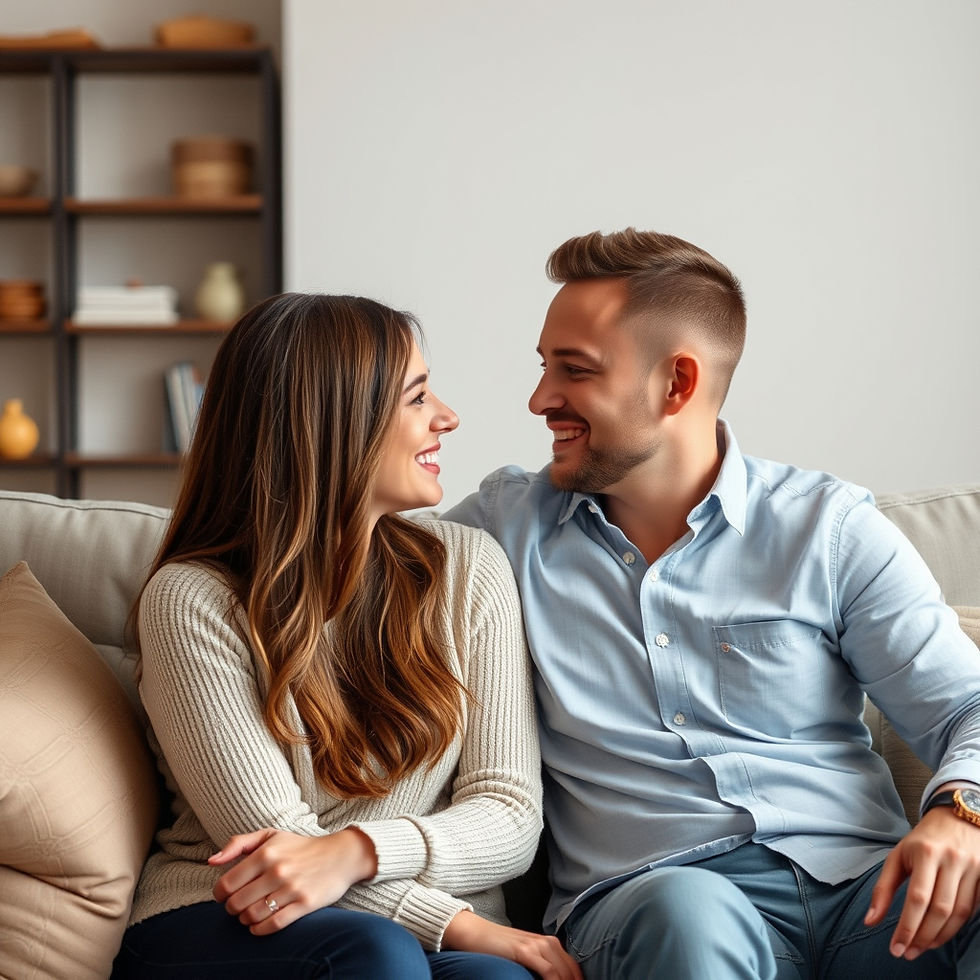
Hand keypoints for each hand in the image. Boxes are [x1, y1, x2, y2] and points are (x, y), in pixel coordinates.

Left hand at [210, 827, 376, 934]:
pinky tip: (260, 924)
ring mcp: (291, 888)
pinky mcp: (304, 904)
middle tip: (239, 905)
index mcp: (265, 853)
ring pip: (252, 916)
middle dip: (233, 908)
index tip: (226, 895)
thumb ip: (238, 844)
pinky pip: (272, 925)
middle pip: (237, 903)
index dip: (220, 894)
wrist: (341, 855)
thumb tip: (211, 861)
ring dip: (246, 919)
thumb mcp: (270, 835)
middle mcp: (276, 870)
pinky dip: (259, 929)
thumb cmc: (300, 846)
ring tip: (250, 913)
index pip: (226, 884)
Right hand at [443, 909, 582, 979]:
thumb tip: (551, 977)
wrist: (474, 932)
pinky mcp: (524, 951)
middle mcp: (546, 942)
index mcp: (548, 943)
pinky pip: (549, 971)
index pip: (572, 966)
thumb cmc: (497, 947)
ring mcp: (536, 945)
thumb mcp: (523, 954)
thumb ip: (539, 963)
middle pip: (571, 969)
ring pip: (563, 971)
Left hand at [865, 806, 979, 959]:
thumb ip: (883, 888)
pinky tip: (942, 934)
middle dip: (922, 936)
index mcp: (925, 852)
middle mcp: (951, 860)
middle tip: (908, 952)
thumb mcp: (898, 856)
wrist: (957, 817)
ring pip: (959, 913)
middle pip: (939, 909)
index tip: (896, 948)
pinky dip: (957, 926)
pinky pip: (973, 910)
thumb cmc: (922, 840)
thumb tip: (870, 921)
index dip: (907, 927)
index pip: (917, 898)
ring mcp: (972, 868)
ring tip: (923, 947)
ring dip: (940, 936)